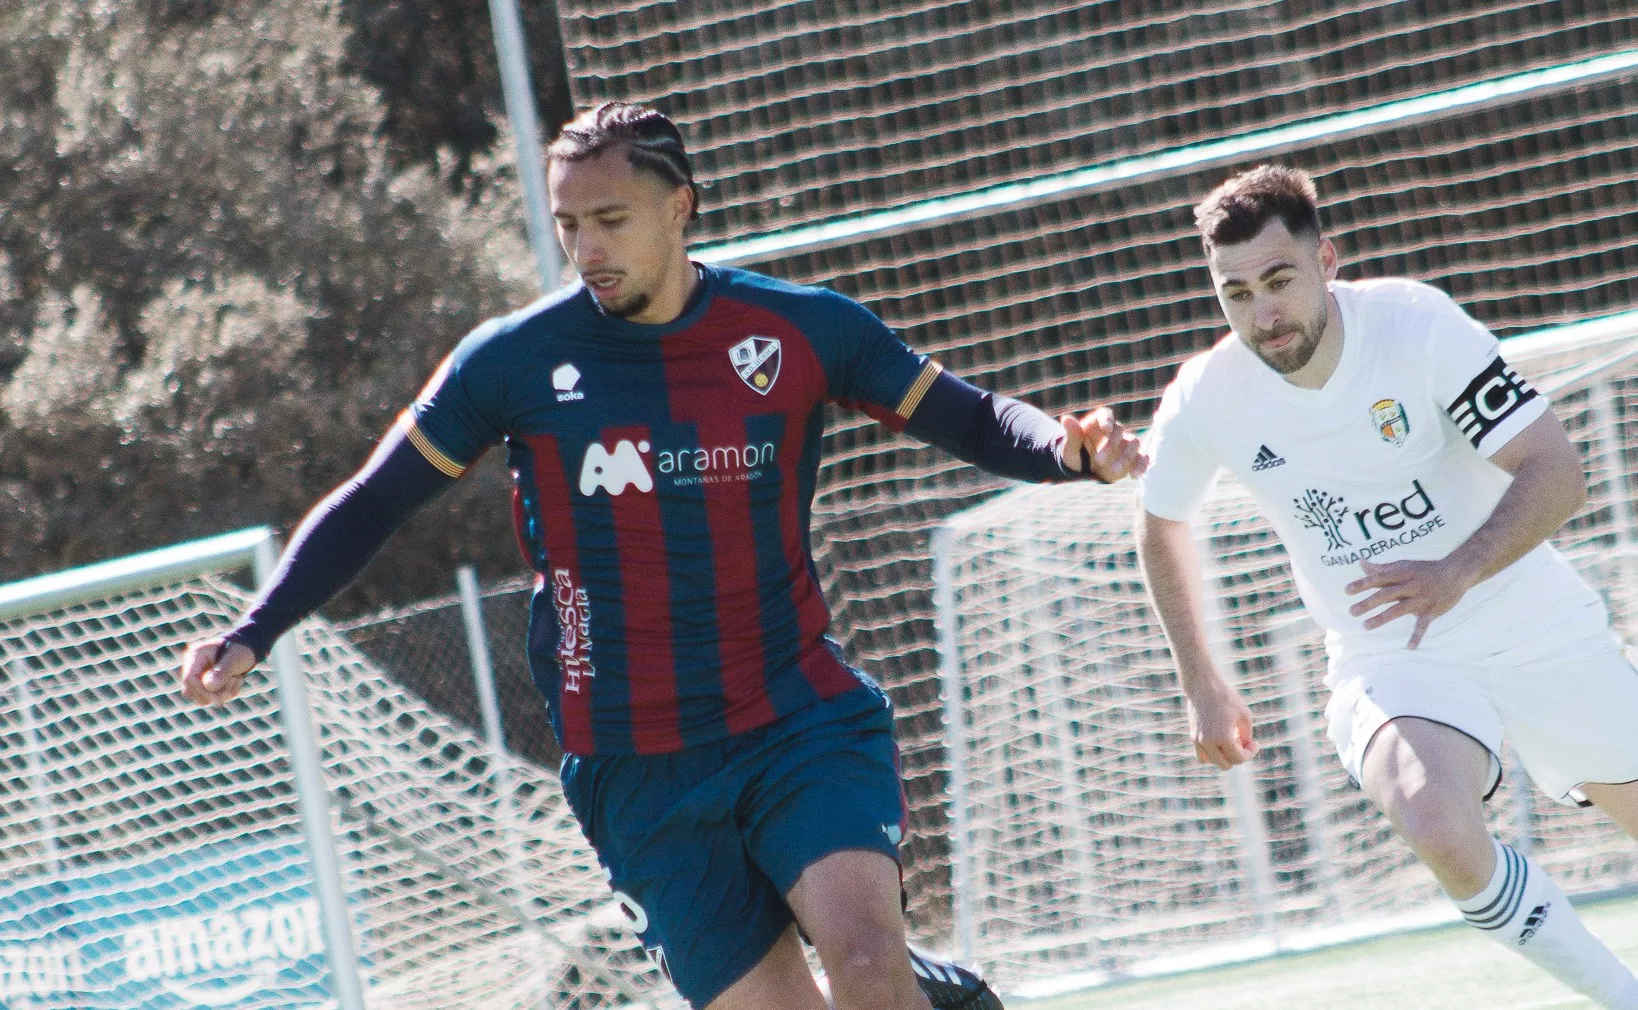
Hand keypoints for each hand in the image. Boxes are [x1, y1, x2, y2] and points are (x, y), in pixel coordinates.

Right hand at [178, 638, 256, 705]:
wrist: (246, 649)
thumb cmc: (239, 650)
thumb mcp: (234, 658)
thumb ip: (221, 672)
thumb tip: (209, 686)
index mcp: (195, 656)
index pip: (189, 679)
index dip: (203, 690)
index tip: (223, 693)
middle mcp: (192, 668)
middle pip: (190, 692)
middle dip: (213, 694)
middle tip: (234, 681)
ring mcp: (197, 678)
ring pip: (201, 699)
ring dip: (222, 694)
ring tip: (237, 678)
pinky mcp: (205, 687)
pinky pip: (212, 699)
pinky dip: (227, 694)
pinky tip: (237, 680)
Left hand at [1060, 407, 1147, 481]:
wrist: (1083, 469)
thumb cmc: (1075, 454)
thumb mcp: (1070, 447)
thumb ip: (1072, 434)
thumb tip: (1066, 419)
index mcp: (1097, 423)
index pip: (1105, 415)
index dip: (1107, 420)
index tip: (1106, 429)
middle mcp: (1113, 431)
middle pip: (1119, 430)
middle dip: (1111, 445)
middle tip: (1099, 460)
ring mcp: (1125, 443)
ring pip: (1133, 444)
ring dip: (1125, 457)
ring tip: (1113, 471)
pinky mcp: (1132, 457)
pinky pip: (1141, 458)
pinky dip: (1141, 465)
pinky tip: (1135, 475)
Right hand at [1185, 677, 1258, 769]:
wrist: (1203, 686)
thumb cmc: (1226, 698)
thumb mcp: (1244, 715)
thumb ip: (1246, 736)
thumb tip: (1244, 748)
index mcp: (1222, 738)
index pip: (1238, 759)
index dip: (1250, 753)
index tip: (1255, 743)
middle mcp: (1208, 742)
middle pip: (1226, 764)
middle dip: (1237, 757)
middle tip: (1243, 742)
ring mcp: (1198, 741)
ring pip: (1212, 762)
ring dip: (1223, 757)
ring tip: (1230, 742)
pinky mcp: (1192, 737)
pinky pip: (1202, 756)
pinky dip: (1211, 754)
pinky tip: (1219, 742)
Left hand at [1345, 557, 1476, 648]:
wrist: (1456, 573)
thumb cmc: (1424, 570)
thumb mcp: (1403, 566)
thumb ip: (1381, 568)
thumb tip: (1360, 562)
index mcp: (1401, 574)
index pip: (1378, 578)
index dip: (1362, 584)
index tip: (1346, 591)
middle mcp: (1410, 586)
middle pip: (1386, 594)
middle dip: (1368, 603)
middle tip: (1351, 612)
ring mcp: (1421, 599)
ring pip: (1399, 609)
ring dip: (1382, 618)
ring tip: (1365, 626)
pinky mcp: (1432, 611)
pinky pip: (1423, 625)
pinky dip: (1417, 636)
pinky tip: (1410, 648)